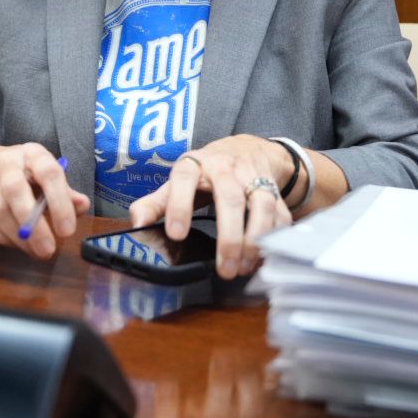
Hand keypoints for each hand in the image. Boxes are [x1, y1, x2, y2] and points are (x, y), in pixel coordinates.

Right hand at [0, 142, 88, 258]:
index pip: (48, 172)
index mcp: (32, 153)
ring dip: (15, 236)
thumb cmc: (21, 172)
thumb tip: (82, 206)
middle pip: (15, 190)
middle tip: (47, 250)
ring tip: (33, 251)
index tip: (67, 231)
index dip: (59, 202)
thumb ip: (64, 191)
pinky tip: (12, 243)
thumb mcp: (45, 174)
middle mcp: (5, 161)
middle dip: (32, 225)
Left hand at [129, 135, 293, 278]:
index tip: (175, 234)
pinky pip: (281, 214)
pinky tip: (263, 258)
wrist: (247, 149)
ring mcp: (254, 178)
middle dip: (228, 236)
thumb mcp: (178, 181)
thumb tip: (136, 223)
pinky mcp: (275, 190)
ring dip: (254, 240)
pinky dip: (275, 238)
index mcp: (196, 165)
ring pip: (261, 206)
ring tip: (243, 267)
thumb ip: (155, 203)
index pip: (184, 179)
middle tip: (223, 268)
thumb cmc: (206, 172)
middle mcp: (227, 168)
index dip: (179, 206)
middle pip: (230, 198)